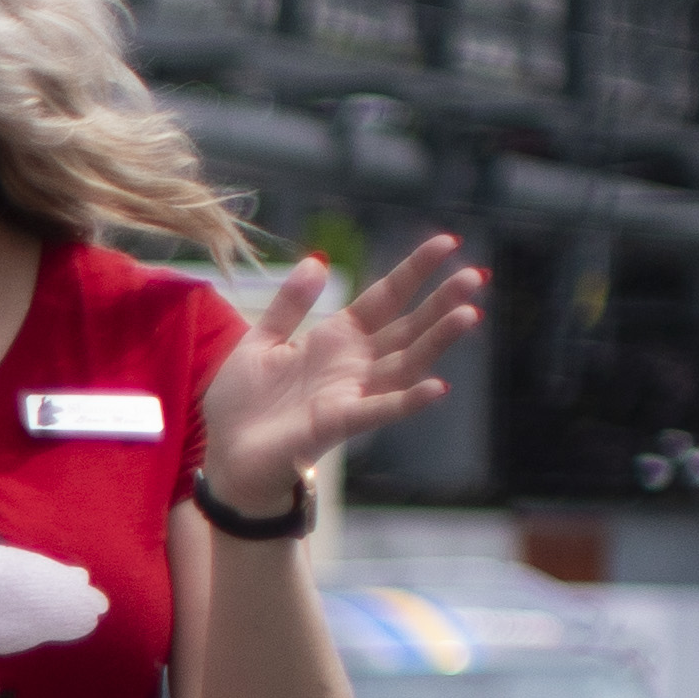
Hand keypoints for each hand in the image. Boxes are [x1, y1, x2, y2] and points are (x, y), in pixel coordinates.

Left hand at [201, 233, 486, 516]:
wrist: (224, 455)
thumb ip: (290, 304)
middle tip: (474, 276)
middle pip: (407, 328)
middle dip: (440, 302)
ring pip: (405, 364)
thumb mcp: (260, 340)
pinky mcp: (337, 423)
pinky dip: (407, 401)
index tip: (447, 242)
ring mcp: (349, 394)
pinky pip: (378, 410)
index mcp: (336, 339)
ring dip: (436, 342)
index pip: (385, 297)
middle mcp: (352, 364)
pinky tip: (438, 387)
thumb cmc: (243, 403)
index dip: (414, 271)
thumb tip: (317, 260)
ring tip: (468, 315)